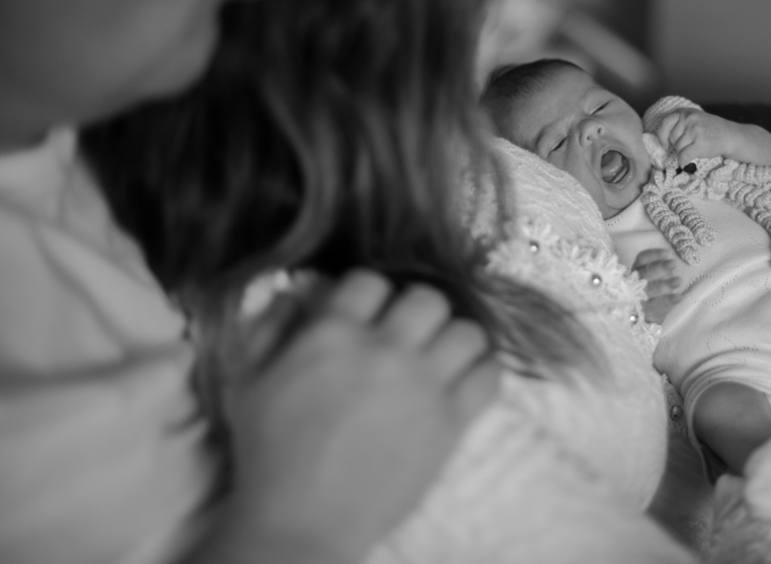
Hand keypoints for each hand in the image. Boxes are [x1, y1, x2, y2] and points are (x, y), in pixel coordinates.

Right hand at [195, 271, 499, 563]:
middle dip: (416, 312)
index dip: (367, 295)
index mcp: (334, 333)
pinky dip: (481, 372)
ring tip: (439, 358)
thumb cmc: (267, 453)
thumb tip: (299, 293)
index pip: (370, 280)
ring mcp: (424, 384)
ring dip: (453, 340)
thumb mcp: (248, 380)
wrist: (299, 523)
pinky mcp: (451, 421)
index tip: (366, 317)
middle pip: (428, 298)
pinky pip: (489, 375)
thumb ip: (270, 326)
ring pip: (467, 331)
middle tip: (406, 336)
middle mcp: (386, 349)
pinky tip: (462, 382)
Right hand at [633, 248, 681, 323]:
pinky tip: (679, 297)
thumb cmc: (651, 287)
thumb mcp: (653, 275)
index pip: (642, 259)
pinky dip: (669, 301)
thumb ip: (659, 268)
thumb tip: (671, 260)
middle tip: (673, 263)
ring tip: (678, 281)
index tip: (667, 253)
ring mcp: (641, 298)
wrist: (644, 314)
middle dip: (659, 267)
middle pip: (646, 273)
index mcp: (638, 269)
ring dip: (665, 285)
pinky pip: (658, 305)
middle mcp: (636, 281)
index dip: (654, 255)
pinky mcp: (648, 311)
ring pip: (651, 289)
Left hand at [654, 109, 737, 166]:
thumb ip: (679, 123)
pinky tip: (687, 161)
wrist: (729, 135)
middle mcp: (689, 119)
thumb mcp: (694, 118)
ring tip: (696, 147)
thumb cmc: (709, 129)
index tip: (664, 144)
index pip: (665, 123)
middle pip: (672, 138)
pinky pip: (683, 156)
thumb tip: (662, 139)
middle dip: (678, 144)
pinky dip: (683, 161)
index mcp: (685, 112)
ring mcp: (695, 131)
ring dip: (684, 151)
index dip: (662, 136)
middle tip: (690, 144)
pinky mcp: (699, 143)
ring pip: (678, 148)